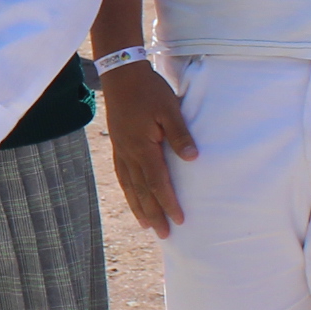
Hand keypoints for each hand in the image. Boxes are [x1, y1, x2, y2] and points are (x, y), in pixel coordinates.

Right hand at [98, 60, 196, 235]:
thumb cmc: (149, 90)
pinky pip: (122, 174)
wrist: (121, 74)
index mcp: (143, 147)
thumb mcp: (170, 109)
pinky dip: (128, 190)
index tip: (179, 220)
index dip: (168, 202)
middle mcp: (129, 153)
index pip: (157, 182)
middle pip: (142, 190)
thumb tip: (192, 158)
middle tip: (164, 234)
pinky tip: (132, 196)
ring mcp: (121, 150)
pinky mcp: (118, 144)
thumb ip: (180, 134)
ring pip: (129, 186)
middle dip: (154, 214)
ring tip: (146, 224)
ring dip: (139, 207)